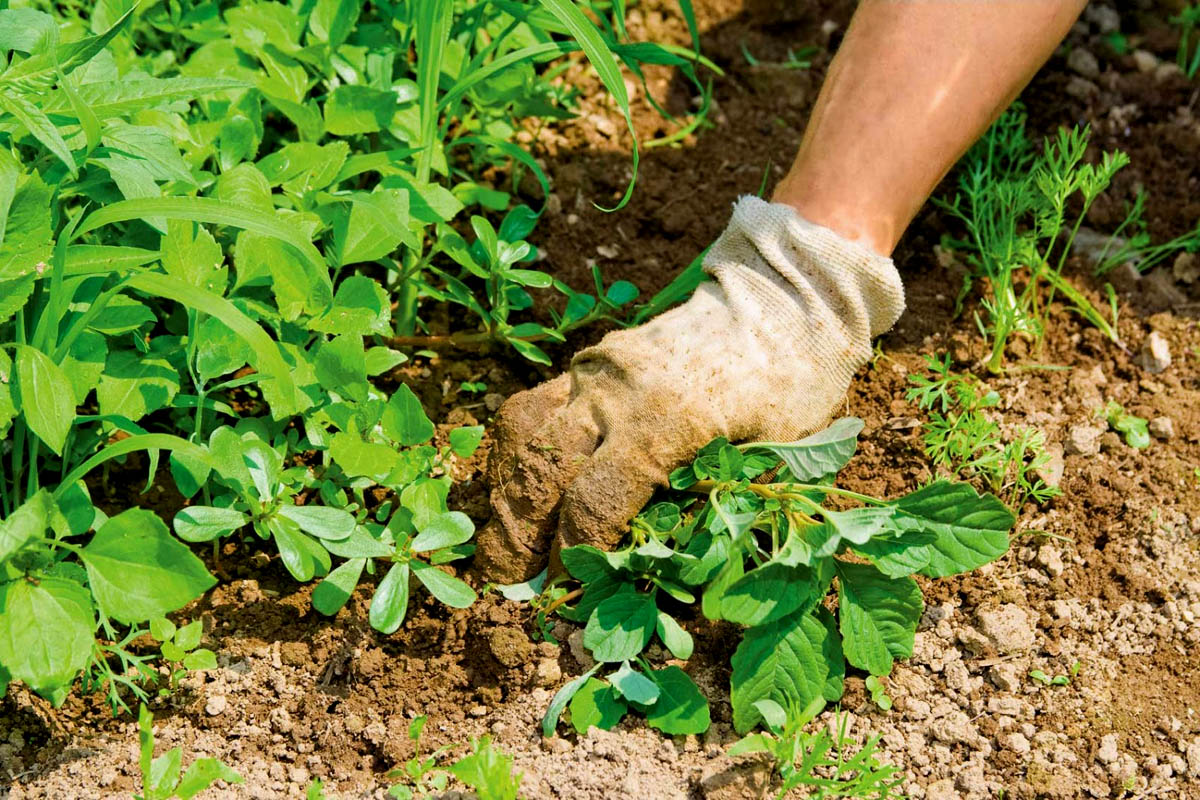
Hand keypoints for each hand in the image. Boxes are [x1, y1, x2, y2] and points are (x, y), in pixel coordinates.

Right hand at [474, 197, 904, 583]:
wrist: (784, 295)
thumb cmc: (792, 382)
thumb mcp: (776, 454)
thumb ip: (718, 504)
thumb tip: (662, 565)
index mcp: (667, 423)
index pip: (593, 503)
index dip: (572, 555)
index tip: (565, 588)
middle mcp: (618, 393)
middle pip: (541, 469)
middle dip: (517, 531)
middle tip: (508, 578)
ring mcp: (598, 369)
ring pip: (525, 432)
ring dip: (506, 487)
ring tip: (504, 534)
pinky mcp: (593, 357)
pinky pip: (538, 404)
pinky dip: (522, 449)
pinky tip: (524, 481)